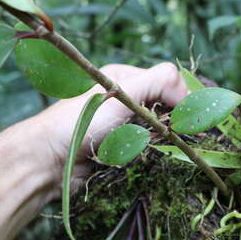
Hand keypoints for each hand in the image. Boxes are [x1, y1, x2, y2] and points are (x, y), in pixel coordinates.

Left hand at [33, 62, 188, 191]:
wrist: (50, 160)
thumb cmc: (82, 120)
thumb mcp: (124, 92)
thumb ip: (160, 82)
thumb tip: (190, 94)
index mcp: (125, 79)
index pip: (167, 82)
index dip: (181, 98)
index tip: (190, 117)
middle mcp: (125, 101)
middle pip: (164, 109)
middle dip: (171, 123)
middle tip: (173, 135)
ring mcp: (122, 127)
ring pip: (158, 133)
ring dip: (158, 142)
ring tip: (151, 147)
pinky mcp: (120, 150)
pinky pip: (146, 151)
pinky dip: (148, 156)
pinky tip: (142, 158)